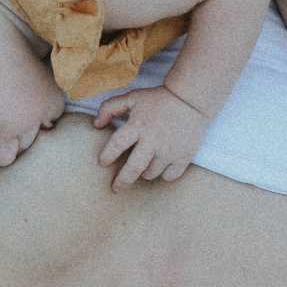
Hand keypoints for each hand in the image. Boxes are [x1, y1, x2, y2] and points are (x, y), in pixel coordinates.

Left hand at [94, 85, 208, 189]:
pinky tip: (160, 168)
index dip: (107, 156)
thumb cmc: (157, 99)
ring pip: (151, 173)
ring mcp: (170, 150)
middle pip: (134, 168)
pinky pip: (170, 176)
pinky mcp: (185, 155)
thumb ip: (109, 108)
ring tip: (143, 166)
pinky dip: (163, 175)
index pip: (117, 145)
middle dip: (122, 181)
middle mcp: (153, 140)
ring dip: (144, 173)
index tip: (103, 162)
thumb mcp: (131, 98)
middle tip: (116, 188)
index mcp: (138, 125)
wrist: (191, 99)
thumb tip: (96, 125)